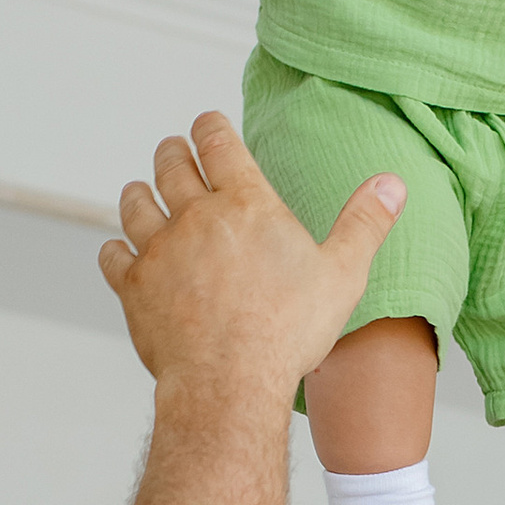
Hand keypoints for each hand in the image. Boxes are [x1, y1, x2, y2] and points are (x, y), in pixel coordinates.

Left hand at [100, 115, 403, 405]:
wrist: (229, 382)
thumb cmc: (289, 331)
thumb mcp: (342, 274)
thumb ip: (364, 222)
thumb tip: (392, 183)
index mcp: (246, 204)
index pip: (218, 142)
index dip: (209, 126)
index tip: (205, 122)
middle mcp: (196, 216)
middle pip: (171, 165)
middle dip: (172, 152)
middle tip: (172, 149)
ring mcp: (159, 250)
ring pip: (135, 204)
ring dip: (138, 192)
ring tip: (141, 190)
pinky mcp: (134, 287)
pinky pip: (112, 255)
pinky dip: (115, 249)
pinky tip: (120, 251)